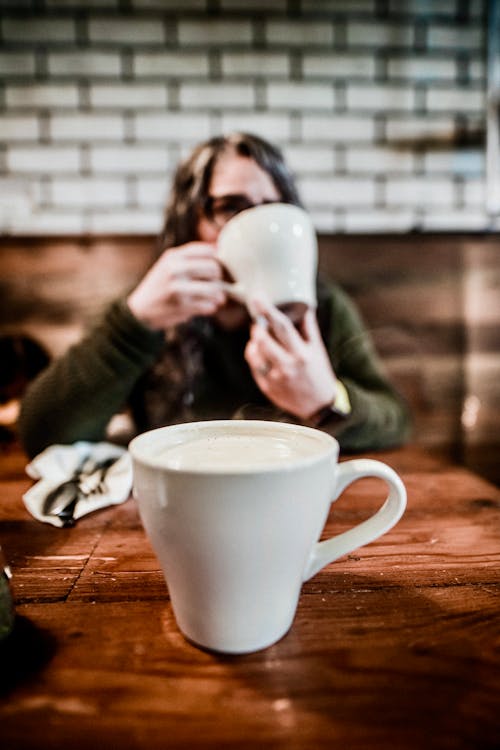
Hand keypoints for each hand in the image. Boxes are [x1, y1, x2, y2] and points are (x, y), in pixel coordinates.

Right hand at [127, 242, 225, 329]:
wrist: (140, 309)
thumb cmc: (160, 285)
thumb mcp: (169, 264)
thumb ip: (190, 256)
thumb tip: (219, 248)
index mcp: (173, 256)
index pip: (208, 250)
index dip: (217, 259)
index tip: (216, 267)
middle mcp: (175, 269)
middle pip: (214, 268)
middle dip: (218, 278)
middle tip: (214, 284)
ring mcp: (178, 288)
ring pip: (214, 289)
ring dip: (218, 295)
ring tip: (215, 297)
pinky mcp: (181, 306)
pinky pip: (209, 306)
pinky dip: (211, 307)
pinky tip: (206, 306)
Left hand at [244, 299, 337, 420]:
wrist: (318, 406)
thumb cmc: (318, 372)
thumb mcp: (318, 349)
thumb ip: (308, 328)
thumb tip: (304, 305)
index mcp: (302, 353)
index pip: (282, 327)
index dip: (268, 310)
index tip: (258, 297)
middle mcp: (288, 366)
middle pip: (263, 340)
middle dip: (257, 327)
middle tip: (258, 320)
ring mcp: (275, 378)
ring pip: (255, 352)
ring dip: (254, 340)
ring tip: (260, 336)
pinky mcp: (267, 387)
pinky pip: (253, 365)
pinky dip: (253, 354)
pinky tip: (259, 351)